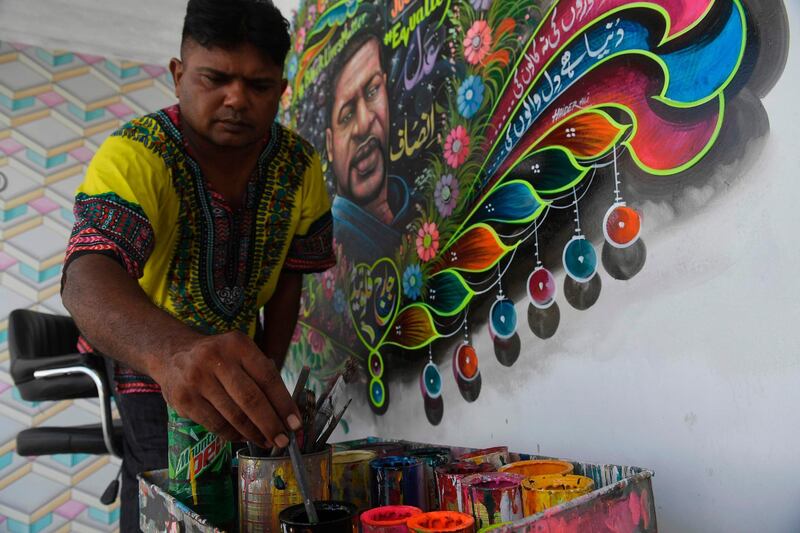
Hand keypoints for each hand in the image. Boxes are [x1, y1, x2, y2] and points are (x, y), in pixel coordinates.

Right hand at [152, 331, 300, 446]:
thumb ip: (261, 375)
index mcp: (237, 345)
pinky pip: (216, 425)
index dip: (283, 404)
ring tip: (266, 441)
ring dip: (254, 434)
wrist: (171, 354)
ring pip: (233, 416)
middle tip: (283, 441)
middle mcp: (216, 359)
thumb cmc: (217, 358)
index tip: (295, 423)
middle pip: (251, 399)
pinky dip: (233, 435)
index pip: (267, 377)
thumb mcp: (239, 353)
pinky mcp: (184, 400)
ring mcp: (197, 380)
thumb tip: (286, 413)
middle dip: (271, 424)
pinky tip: (244, 437)